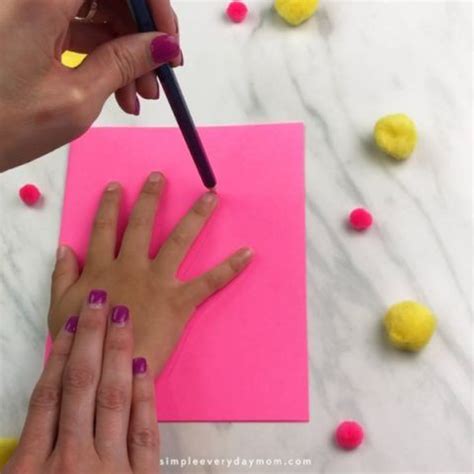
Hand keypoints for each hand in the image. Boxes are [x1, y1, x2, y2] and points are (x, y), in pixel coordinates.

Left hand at [0, 0, 180, 170]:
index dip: (152, 4)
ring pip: (98, 11)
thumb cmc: (0, 125)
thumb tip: (163, 46)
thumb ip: (124, 63)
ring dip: (125, 51)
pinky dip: (103, 56)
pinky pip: (80, 28)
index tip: (169, 40)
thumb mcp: (76, 99)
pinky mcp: (28, 24)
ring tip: (138, 96)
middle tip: (159, 76)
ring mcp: (29, 7)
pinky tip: (119, 91)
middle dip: (141, 33)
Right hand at [4, 292, 159, 473]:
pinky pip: (144, 431)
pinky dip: (143, 395)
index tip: (73, 323)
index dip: (61, 354)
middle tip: (100, 299)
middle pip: (81, 384)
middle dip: (91, 337)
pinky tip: (142, 364)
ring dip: (117, 352)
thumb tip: (41, 402)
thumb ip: (21, 457)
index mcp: (31, 468)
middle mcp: (71, 460)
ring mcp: (110, 468)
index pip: (47, 396)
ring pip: (113, 398)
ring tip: (122, 316)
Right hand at [48, 172, 252, 375]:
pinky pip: (209, 281)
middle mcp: (131, 267)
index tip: (117, 186)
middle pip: (141, 225)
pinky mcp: (180, 301)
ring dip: (195, 216)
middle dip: (151, 198)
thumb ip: (61, 276)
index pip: (104, 229)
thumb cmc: (84, 343)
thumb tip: (64, 247)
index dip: (110, 206)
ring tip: (210, 196)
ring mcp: (158, 281)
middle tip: (160, 176)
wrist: (108, 370)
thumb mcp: (60, 309)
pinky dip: (230, 267)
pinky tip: (248, 252)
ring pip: (179, 241)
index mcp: (102, 269)